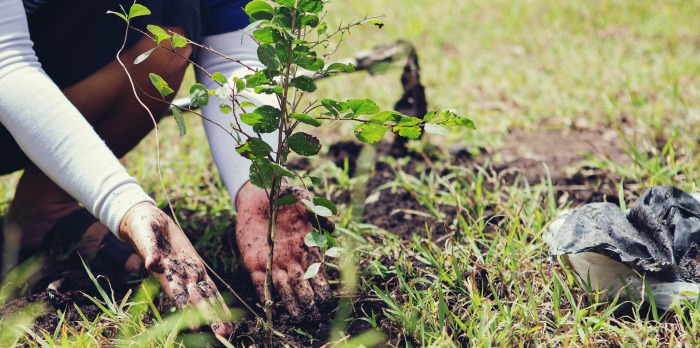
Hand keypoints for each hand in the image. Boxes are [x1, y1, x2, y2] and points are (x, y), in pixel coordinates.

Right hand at [119, 202, 232, 336]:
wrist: (148, 220)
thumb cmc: (142, 228)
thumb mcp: (144, 236)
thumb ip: (148, 250)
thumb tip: (152, 263)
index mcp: (164, 273)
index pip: (178, 294)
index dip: (187, 309)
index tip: (195, 327)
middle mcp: (178, 277)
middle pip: (196, 300)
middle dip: (209, 316)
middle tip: (222, 333)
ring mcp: (188, 272)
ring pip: (205, 295)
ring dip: (216, 312)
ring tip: (228, 329)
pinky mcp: (195, 265)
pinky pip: (208, 284)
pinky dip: (216, 298)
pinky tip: (226, 312)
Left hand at [236, 182, 332, 321]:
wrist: (255, 195)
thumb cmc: (282, 195)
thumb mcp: (299, 196)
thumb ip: (312, 208)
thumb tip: (329, 223)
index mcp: (306, 245)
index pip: (317, 270)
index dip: (322, 285)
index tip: (327, 299)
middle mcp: (292, 258)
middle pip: (302, 283)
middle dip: (308, 299)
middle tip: (314, 314)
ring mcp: (273, 261)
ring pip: (284, 287)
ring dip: (291, 302)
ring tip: (298, 317)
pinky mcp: (255, 262)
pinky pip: (259, 282)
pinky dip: (264, 294)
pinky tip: (269, 306)